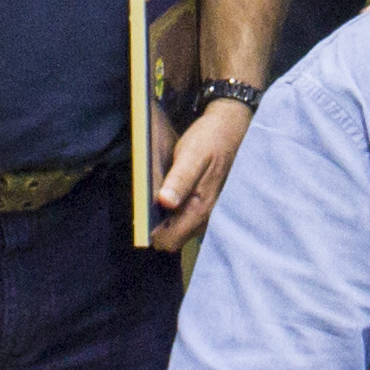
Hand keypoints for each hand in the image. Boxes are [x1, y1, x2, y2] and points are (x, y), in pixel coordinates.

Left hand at [149, 94, 251, 250]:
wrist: (230, 129)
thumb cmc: (209, 140)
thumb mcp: (192, 154)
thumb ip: (180, 179)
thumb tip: (164, 202)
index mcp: (201, 207)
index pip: (169, 240)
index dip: (150, 232)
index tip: (140, 215)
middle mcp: (205, 216)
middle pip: (172, 239)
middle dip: (156, 227)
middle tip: (145, 201)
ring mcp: (206, 213)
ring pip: (177, 231)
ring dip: (162, 220)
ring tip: (155, 195)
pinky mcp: (203, 206)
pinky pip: (182, 220)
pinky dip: (171, 212)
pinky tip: (167, 194)